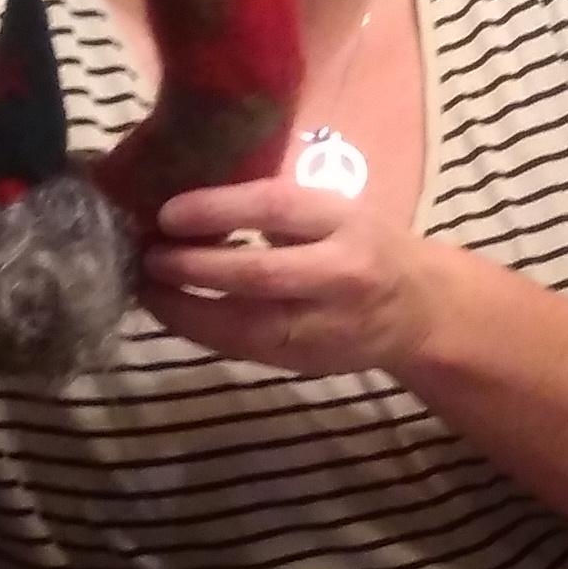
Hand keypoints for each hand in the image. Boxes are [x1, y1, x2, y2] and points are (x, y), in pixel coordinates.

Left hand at [141, 176, 446, 380]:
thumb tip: (188, 206)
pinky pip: (244, 349)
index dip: (217, 209)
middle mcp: (341, 275)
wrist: (420, 311)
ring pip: (246, 324)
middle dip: (193, 266)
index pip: (276, 209)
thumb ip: (277, 210)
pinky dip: (201, 331)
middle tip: (147, 254)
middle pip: (258, 274)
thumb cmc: (364, 246)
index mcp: (346, 223)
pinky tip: (172, 312)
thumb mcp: (334, 212)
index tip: (168, 212)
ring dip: (186, 308)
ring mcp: (325, 326)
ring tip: (147, 287)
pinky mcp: (307, 362)